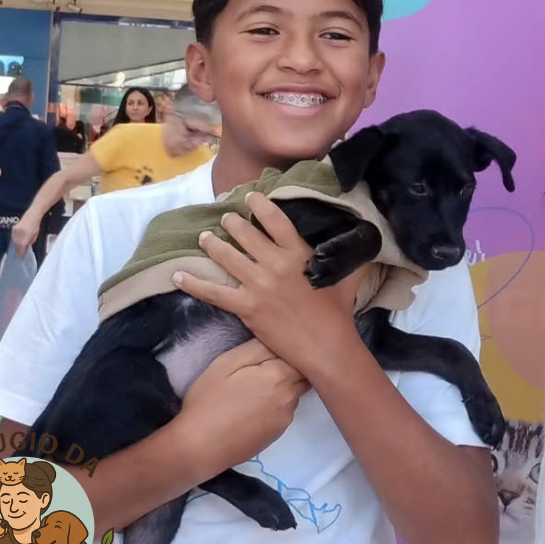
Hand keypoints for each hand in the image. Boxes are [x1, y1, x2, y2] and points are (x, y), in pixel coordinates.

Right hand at [11, 214, 39, 256]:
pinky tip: (16, 242)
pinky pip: (13, 236)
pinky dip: (14, 240)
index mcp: (26, 236)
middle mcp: (20, 234)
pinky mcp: (13, 228)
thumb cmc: (35, 224)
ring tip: (18, 249)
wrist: (32, 215)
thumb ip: (31, 242)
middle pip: (16, 245)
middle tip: (19, 255)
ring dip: (15, 246)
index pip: (21, 247)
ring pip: (13, 241)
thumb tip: (27, 246)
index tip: (21, 257)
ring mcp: (16, 231)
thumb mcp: (36, 235)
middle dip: (17, 251)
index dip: (21, 253)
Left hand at [172, 193, 363, 380]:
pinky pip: (213, 292)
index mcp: (298, 253)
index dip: (260, 205)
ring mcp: (257, 285)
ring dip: (213, 244)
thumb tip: (367, 234)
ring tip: (205, 237)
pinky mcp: (246, 307)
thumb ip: (352, 254)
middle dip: (232, 223)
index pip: (275, 220)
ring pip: (227, 257)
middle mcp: (274, 263)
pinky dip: (193, 283)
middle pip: (246, 235)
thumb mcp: (349, 276)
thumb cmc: (339, 312)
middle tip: (225, 218)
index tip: (250, 197)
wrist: (326, 346)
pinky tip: (177, 275)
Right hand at [172, 339, 308, 478]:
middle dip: (291, 366)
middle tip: (266, 363)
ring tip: (256, 386)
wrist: (199, 448)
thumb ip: (257, 348)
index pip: (302, 355)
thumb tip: (279, 338)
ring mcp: (285, 418)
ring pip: (294, 393)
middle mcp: (290, 398)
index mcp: (279, 377)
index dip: (291, 348)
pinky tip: (253, 406)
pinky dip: (276, 404)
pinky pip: (285, 410)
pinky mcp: (277, 434)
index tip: (278, 344)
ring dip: (283, 386)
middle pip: (302, 375)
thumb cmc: (209, 401)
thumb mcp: (227, 363)